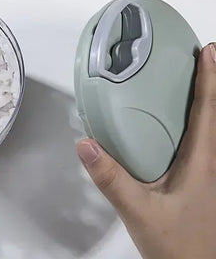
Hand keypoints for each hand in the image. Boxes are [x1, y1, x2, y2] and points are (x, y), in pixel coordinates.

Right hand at [77, 43, 215, 258]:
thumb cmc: (179, 246)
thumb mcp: (140, 211)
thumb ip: (111, 179)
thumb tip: (86, 145)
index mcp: (201, 162)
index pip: (208, 110)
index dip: (210, 78)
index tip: (210, 51)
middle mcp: (208, 162)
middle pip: (212, 113)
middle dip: (209, 82)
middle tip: (200, 57)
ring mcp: (205, 172)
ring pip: (208, 127)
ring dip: (203, 100)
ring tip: (188, 79)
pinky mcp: (197, 181)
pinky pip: (197, 142)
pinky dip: (191, 121)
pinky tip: (172, 123)